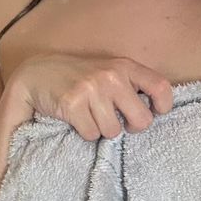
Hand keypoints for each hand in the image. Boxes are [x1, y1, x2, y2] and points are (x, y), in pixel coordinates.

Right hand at [8, 52, 173, 141]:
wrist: (37, 74)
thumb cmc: (79, 76)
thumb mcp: (109, 71)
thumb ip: (132, 85)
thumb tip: (157, 111)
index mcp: (125, 66)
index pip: (161, 87)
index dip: (163, 106)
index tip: (154, 112)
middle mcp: (111, 76)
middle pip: (142, 120)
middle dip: (131, 127)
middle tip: (117, 121)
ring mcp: (92, 90)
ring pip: (114, 131)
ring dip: (102, 129)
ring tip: (90, 115)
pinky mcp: (73, 105)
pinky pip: (91, 134)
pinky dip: (84, 132)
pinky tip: (76, 118)